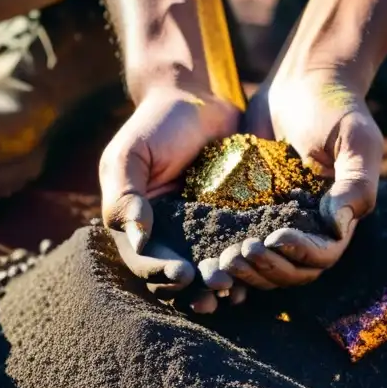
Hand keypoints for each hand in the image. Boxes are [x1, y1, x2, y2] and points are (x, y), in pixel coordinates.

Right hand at [100, 84, 242, 311]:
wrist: (198, 99)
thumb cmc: (156, 124)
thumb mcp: (131, 154)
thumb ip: (124, 195)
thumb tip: (135, 238)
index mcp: (139, 227)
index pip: (145, 262)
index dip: (161, 274)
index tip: (182, 274)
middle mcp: (170, 237)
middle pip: (178, 278)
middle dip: (196, 289)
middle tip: (218, 288)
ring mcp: (203, 232)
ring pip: (211, 270)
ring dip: (223, 284)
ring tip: (237, 288)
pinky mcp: (234, 221)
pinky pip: (239, 249)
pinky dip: (248, 264)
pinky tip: (261, 269)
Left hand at [202, 68, 382, 290]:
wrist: (300, 79)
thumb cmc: (335, 106)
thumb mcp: (355, 139)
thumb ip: (355, 182)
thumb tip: (336, 228)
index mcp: (339, 216)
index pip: (323, 254)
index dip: (300, 255)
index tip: (274, 238)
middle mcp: (309, 225)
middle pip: (292, 270)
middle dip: (267, 269)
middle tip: (238, 255)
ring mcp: (277, 217)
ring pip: (263, 263)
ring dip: (244, 270)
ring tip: (220, 260)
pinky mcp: (248, 206)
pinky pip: (236, 238)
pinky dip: (223, 251)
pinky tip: (204, 252)